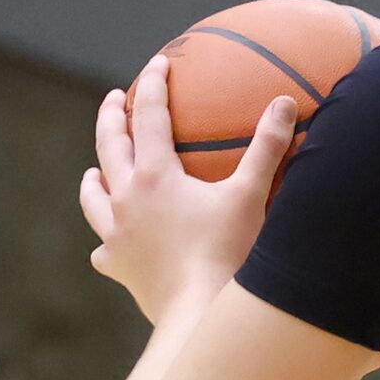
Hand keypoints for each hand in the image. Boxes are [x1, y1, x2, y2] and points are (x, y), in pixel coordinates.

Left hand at [79, 55, 293, 323]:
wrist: (199, 314)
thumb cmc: (229, 253)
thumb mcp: (250, 195)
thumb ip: (267, 147)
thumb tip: (286, 102)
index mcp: (153, 175)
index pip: (148, 115)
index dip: (153, 85)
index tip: (158, 64)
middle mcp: (125, 199)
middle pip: (109, 147)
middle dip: (110, 118)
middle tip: (112, 100)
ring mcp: (115, 234)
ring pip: (93, 197)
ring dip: (94, 179)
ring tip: (94, 172)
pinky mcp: (117, 266)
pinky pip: (104, 249)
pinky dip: (106, 239)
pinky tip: (109, 245)